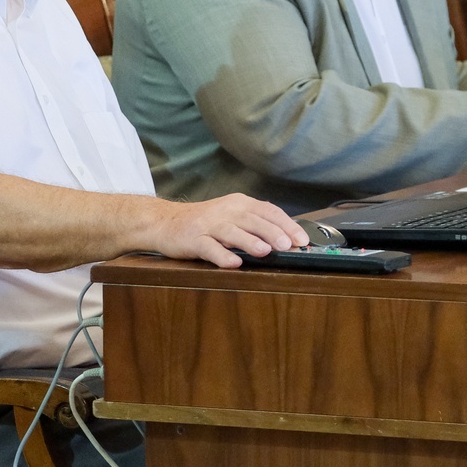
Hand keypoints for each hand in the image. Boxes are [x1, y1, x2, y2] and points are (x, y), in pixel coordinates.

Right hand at [151, 193, 308, 268]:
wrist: (165, 222)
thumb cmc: (205, 223)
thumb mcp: (232, 217)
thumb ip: (256, 226)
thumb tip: (286, 240)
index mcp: (239, 203)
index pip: (268, 210)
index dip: (286, 224)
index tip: (302, 239)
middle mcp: (225, 210)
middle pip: (252, 219)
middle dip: (272, 232)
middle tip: (287, 245)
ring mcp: (208, 224)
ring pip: (231, 231)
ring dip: (249, 241)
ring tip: (265, 251)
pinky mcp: (193, 239)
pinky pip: (209, 247)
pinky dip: (222, 255)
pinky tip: (234, 263)